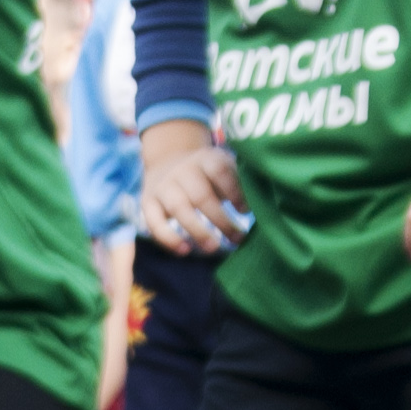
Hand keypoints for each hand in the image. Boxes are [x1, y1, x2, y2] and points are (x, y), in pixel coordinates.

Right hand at [139, 130, 246, 253]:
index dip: (233, 191)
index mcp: (206, 158)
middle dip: (220, 219)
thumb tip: (262, 205)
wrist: (168, 161)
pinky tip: (184, 251)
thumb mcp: (224, 168)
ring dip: (196, 230)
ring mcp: (163, 185)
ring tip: (213, 248)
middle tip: (237, 239)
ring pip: (178, 208)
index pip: (219, 171)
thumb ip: (240, 182)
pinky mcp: (148, 201)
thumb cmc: (208, 174)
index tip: (246, 210)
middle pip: (200, 194)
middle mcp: (182, 169)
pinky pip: (154, 221)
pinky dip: (167, 238)